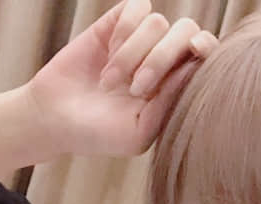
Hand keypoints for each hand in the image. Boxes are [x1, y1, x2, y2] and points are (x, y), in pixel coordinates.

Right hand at [24, 0, 218, 160]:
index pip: (204, 55)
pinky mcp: (115, 24)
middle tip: (137, 88)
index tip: (196, 52)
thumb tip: (194, 65)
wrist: (54, 119)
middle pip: (185, 32)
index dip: (206, 48)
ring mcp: (139, 40)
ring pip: (158, 23)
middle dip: (162, 59)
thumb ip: (169, 104)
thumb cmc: (98, 134)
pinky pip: (136, 8)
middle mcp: (162, 60)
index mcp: (174, 86)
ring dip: (133, 54)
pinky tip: (109, 52)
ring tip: (111, 82)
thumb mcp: (138, 133)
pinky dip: (125, 30)